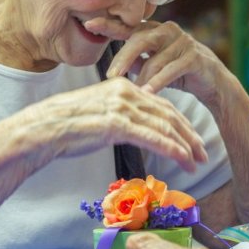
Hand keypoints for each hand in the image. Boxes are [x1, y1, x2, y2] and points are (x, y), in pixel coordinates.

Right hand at [17, 78, 207, 171]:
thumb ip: (122, 114)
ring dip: (185, 146)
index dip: (181, 124)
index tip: (193, 140)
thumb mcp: (101, 111)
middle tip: (204, 153)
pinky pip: (153, 138)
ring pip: (165, 127)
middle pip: (169, 115)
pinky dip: (172, 149)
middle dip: (189, 136)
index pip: (161, 105)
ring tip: (198, 162)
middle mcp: (127, 93)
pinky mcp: (118, 124)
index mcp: (124, 86)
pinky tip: (184, 160)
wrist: (45, 128)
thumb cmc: (69, 124)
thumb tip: (138, 128)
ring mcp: (123, 107)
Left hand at [89, 20, 231, 104]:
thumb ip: (135, 61)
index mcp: (155, 30)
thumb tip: (113, 65)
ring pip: (154, 59)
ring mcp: (182, 41)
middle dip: (122, 58)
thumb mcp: (153, 66)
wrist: (213, 84)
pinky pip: (170, 70)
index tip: (89, 24)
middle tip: (111, 76)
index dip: (109, 24)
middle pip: (139, 39)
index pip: (128, 26)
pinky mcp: (194, 56)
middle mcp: (168, 30)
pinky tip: (148, 92)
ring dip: (142, 78)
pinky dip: (158, 83)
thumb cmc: (180, 73)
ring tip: (132, 92)